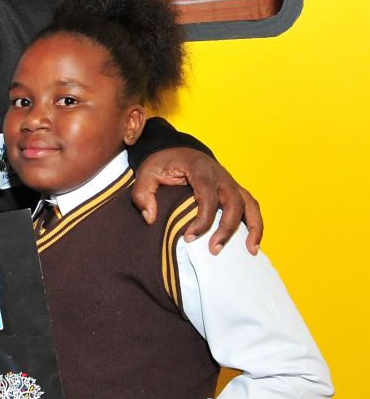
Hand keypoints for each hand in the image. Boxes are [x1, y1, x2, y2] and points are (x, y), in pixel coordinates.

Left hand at [131, 148, 261, 254]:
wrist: (174, 147)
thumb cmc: (161, 162)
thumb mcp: (145, 173)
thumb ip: (143, 194)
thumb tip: (150, 218)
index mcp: (200, 170)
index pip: (208, 198)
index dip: (202, 220)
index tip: (189, 237)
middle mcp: (220, 175)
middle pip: (233, 203)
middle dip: (226, 229)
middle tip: (213, 249)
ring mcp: (229, 181)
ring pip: (249, 203)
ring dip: (253, 227)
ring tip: (250, 251)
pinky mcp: (232, 188)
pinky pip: (250, 204)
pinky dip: (255, 222)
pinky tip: (252, 242)